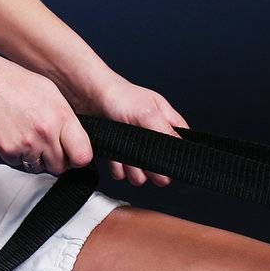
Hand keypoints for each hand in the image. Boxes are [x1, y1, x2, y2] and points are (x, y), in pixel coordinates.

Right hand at [0, 55, 93, 175]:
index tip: (72, 154)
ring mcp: (27, 143)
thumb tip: (76, 139)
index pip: (83, 155)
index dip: (78, 158)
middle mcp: (46, 131)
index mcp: (61, 115)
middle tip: (44, 145)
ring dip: (34, 158)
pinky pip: (18, 164)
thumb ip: (65, 118)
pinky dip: (15, 155)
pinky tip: (11, 134)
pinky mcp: (7, 150)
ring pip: (39, 168)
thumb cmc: (11, 81)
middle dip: (54, 159)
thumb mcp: (49, 92)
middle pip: (61, 167)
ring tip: (24, 135)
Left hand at [66, 75, 189, 186]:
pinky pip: (122, 172)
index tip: (163, 160)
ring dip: (133, 169)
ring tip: (125, 153)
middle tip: (141, 155)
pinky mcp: (118, 153)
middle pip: (161, 167)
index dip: (174, 158)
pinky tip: (114, 155)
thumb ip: (166, 133)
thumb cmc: (119, 96)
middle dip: (151, 167)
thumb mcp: (148, 113)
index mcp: (167, 123)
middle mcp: (153, 136)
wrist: (87, 96)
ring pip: (141, 174)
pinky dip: (118, 167)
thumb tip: (181, 152)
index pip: (181, 148)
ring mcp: (135, 146)